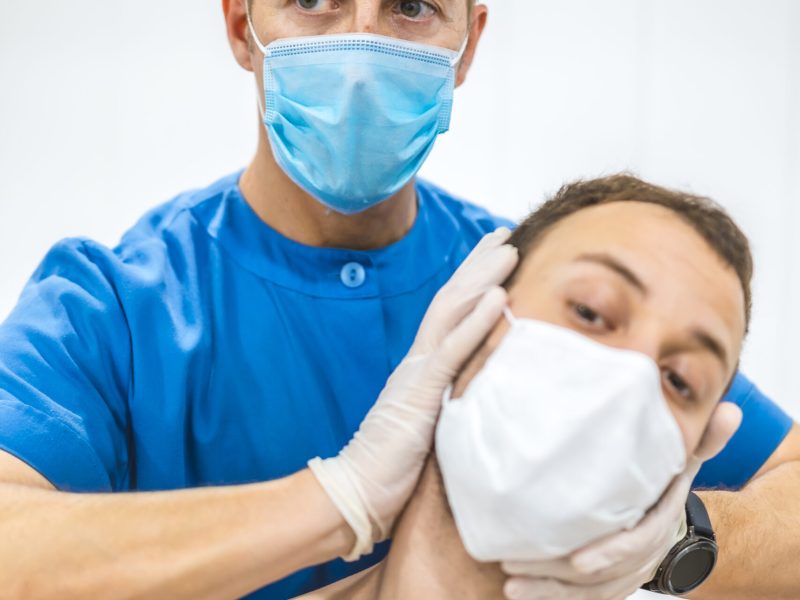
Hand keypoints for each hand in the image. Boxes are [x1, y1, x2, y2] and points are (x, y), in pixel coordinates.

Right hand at [309, 228, 518, 560]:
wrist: (356, 492)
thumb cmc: (392, 467)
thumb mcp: (428, 425)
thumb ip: (445, 400)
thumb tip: (472, 392)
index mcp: (421, 367)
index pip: (450, 313)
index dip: (472, 280)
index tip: (495, 254)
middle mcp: (418, 360)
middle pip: (451, 299)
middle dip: (479, 263)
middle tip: (505, 232)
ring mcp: (418, 373)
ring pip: (452, 313)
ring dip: (482, 278)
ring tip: (509, 249)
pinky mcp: (421, 394)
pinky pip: (452, 351)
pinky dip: (476, 323)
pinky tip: (498, 297)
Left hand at [501, 402, 742, 599]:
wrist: (673, 524)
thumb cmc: (668, 484)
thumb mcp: (686, 458)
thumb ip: (704, 439)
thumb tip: (728, 408)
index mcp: (657, 525)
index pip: (636, 545)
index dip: (610, 553)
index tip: (578, 560)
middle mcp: (641, 557)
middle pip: (601, 576)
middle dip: (558, 574)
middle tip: (514, 564)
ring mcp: (624, 575)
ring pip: (586, 594)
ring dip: (547, 592)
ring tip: (509, 584)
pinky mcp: (607, 584)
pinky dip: (550, 599)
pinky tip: (516, 593)